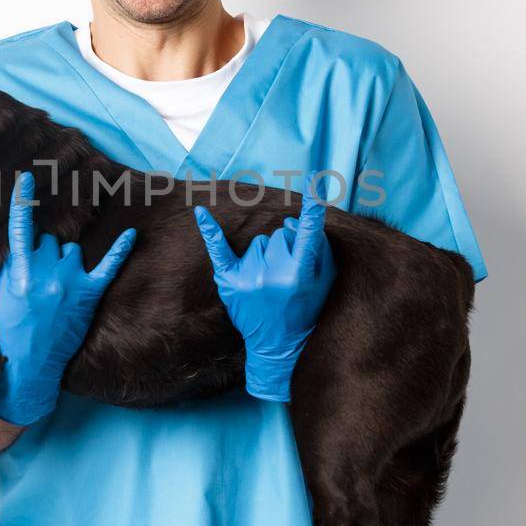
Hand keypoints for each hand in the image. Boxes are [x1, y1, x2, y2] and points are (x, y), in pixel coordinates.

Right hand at [0, 171, 136, 424]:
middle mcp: (47, 274)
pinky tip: (130, 235)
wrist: (32, 364)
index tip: (28, 178)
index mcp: (21, 274)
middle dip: (44, 252)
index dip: (23, 202)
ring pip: (72, 251)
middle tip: (38, 279)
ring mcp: (70, 284)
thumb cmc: (12, 329)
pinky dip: (119, 250)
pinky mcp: (89, 294)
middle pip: (50, 241)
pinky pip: (108, 266)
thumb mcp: (2, 295)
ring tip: (57, 288)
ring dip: (65, 261)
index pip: (21, 229)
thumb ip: (13, 266)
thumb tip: (26, 242)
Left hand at [193, 193, 336, 401]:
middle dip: (286, 247)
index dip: (312, 208)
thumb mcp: (324, 282)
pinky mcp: (229, 280)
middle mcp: (272, 273)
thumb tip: (293, 221)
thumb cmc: (305, 309)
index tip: (313, 182)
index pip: (308, 233)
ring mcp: (248, 276)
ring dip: (266, 256)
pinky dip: (210, 230)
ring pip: (260, 242)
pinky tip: (200, 213)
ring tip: (269, 282)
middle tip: (287, 273)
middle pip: (280, 234)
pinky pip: (218, 248)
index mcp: (299, 273)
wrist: (278, 344)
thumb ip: (318, 248)